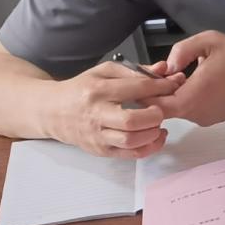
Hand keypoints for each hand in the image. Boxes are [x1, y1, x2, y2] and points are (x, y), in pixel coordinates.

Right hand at [47, 60, 183, 157]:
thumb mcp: (102, 72)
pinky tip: (154, 137)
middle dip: (155, 114)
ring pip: (131, 140)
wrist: (53, 112)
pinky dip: (149, 147)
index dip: (160, 86)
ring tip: (157, 123)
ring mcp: (97, 135)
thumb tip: (162, 69)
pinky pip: (130, 154)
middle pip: (132, 120)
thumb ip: (133, 71)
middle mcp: (96, 114)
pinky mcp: (101, 150)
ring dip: (153, 132)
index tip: (172, 85)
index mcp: (97, 90)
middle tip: (161, 108)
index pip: (136, 88)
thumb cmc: (80, 90)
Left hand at [150, 30, 224, 128]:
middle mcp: (194, 114)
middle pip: (162, 108)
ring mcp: (203, 119)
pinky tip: (193, 82)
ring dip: (172, 93)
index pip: (154, 104)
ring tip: (183, 74)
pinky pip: (189, 110)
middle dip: (158, 90)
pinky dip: (185, 98)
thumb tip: (167, 67)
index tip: (151, 72)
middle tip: (166, 70)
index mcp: (191, 98)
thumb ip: (182, 50)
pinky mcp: (210, 119)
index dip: (147, 89)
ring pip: (175, 109)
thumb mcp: (209, 41)